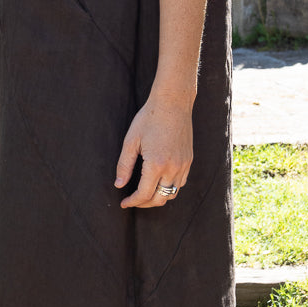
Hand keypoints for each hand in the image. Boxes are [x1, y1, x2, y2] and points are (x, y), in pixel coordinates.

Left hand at [115, 93, 192, 208]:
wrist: (173, 102)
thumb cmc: (149, 118)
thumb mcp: (131, 141)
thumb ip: (124, 165)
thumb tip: (119, 184)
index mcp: (156, 164)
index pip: (144, 194)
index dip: (132, 202)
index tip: (124, 203)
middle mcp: (173, 168)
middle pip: (159, 199)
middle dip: (144, 204)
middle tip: (132, 201)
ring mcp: (183, 165)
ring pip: (172, 193)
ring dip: (158, 198)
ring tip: (145, 194)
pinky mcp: (189, 160)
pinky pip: (180, 183)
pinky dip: (169, 188)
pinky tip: (159, 182)